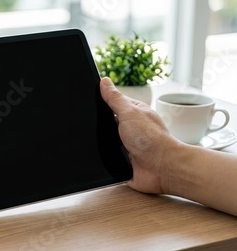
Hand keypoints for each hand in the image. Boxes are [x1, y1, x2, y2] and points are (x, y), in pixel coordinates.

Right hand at [99, 77, 180, 193]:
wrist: (161, 168)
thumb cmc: (151, 139)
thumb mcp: (129, 112)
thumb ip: (115, 98)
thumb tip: (104, 82)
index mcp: (133, 113)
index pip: (112, 103)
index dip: (100, 102)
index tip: (88, 101)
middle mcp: (130, 128)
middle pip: (106, 123)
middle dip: (99, 126)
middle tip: (98, 126)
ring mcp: (126, 145)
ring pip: (105, 140)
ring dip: (101, 143)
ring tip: (105, 143)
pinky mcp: (123, 160)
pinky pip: (106, 157)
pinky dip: (103, 158)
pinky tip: (104, 157)